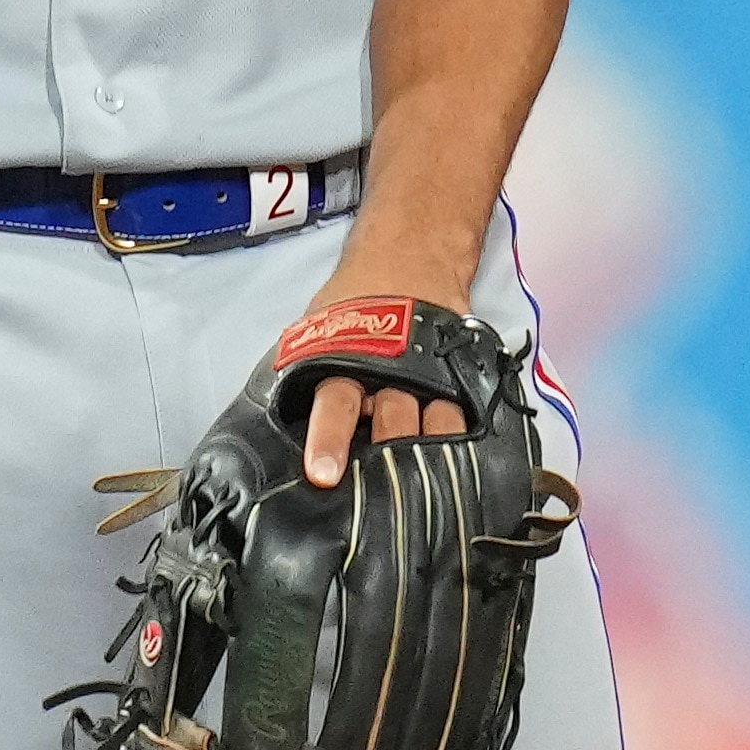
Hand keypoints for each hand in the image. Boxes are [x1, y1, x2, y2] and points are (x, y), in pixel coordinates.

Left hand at [295, 266, 470, 487]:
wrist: (408, 257)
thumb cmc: (356, 299)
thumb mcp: (320, 327)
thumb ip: (306, 369)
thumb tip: (282, 413)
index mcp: (347, 362)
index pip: (334, 404)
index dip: (328, 440)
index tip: (324, 473)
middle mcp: (391, 372)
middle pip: (393, 425)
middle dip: (390, 459)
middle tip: (388, 493)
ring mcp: (431, 375)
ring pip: (438, 424)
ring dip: (434, 455)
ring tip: (435, 486)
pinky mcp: (460, 375)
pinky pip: (468, 415)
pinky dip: (466, 441)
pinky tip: (466, 464)